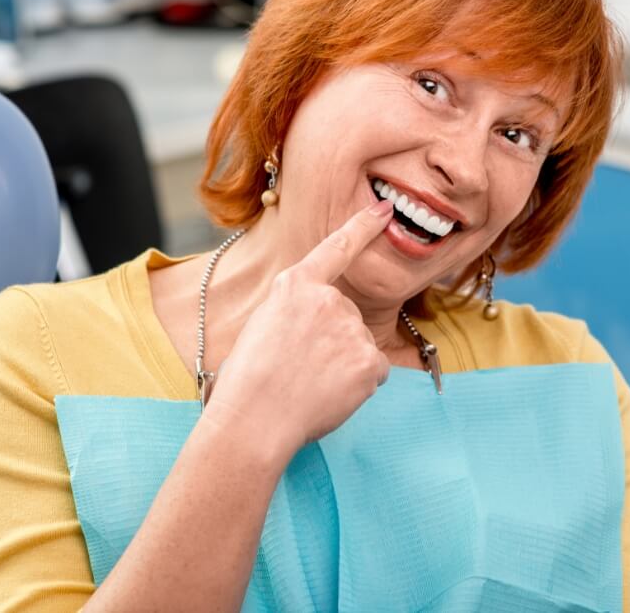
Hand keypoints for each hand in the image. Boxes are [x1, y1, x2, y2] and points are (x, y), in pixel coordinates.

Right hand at [205, 201, 393, 458]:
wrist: (254, 419)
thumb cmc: (245, 380)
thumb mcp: (261, 324)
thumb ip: (295, 311)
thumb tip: (316, 327)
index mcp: (295, 285)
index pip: (336, 248)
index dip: (363, 226)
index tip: (384, 211)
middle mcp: (328, 299)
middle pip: (345, 314)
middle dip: (331, 339)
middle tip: (299, 366)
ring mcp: (351, 328)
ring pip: (358, 344)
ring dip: (343, 363)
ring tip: (308, 383)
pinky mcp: (369, 359)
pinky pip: (373, 370)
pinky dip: (358, 384)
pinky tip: (330, 394)